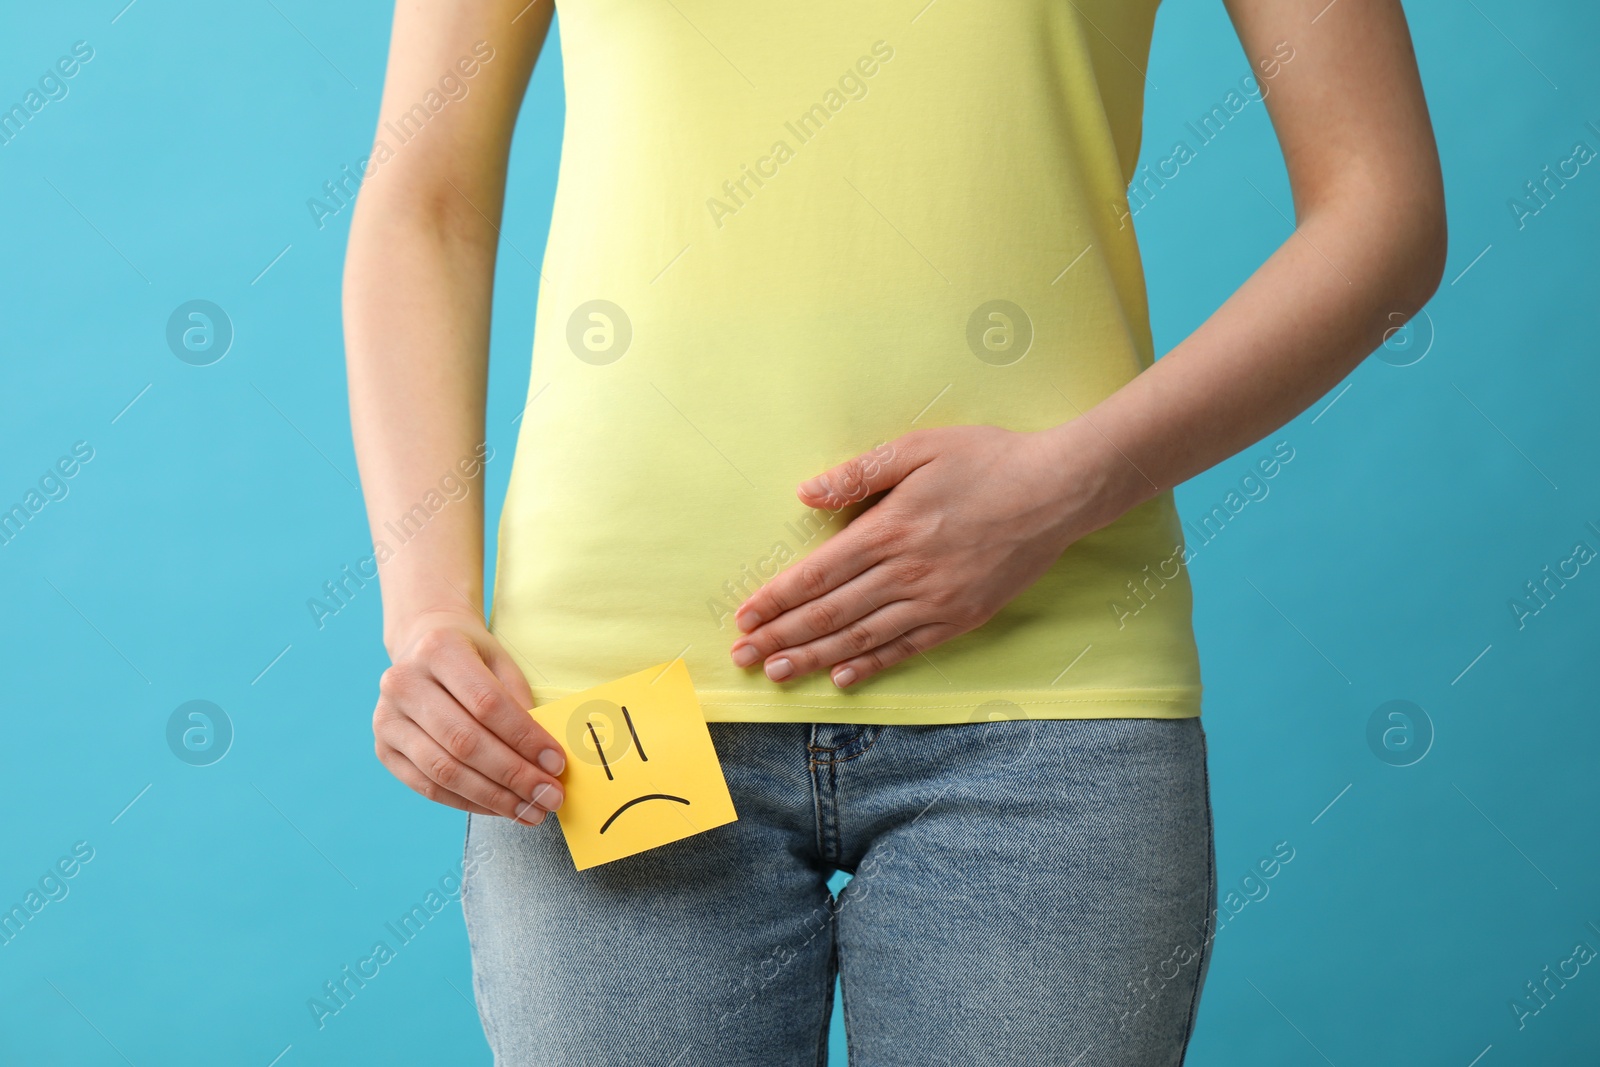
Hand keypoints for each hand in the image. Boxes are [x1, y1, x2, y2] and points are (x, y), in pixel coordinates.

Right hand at [374, 609, 565, 823]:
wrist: (420, 647)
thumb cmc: (471, 658)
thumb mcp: (501, 663)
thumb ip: (521, 703)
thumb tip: (546, 760)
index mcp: (439, 649)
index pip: (487, 703)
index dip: (525, 738)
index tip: (556, 764)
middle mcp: (404, 682)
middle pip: (465, 742)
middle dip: (514, 776)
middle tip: (550, 797)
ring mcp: (387, 718)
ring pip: (444, 771)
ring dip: (494, 798)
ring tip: (531, 811)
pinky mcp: (384, 749)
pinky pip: (428, 787)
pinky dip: (469, 803)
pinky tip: (501, 808)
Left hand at [729, 423, 1134, 686]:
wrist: (1059, 489)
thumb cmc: (987, 460)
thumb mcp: (919, 448)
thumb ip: (860, 473)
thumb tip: (806, 493)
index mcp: (890, 528)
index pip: (818, 573)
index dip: (777, 598)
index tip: (745, 616)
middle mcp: (907, 571)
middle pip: (830, 613)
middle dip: (781, 637)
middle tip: (744, 657)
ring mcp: (937, 600)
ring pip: (862, 637)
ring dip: (814, 657)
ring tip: (777, 672)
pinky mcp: (963, 616)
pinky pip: (908, 648)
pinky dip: (872, 664)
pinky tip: (843, 677)